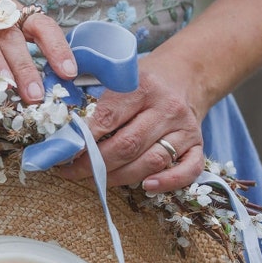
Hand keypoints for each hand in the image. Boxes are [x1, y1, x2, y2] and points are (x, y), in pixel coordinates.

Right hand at [0, 0, 77, 103]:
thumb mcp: (3, 48)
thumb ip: (21, 65)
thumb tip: (41, 97)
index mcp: (13, 14)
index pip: (41, 25)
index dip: (57, 48)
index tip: (68, 74)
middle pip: (11, 35)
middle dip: (25, 66)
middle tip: (34, 96)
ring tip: (3, 84)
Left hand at [57, 60, 204, 191]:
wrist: (185, 75)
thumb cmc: (143, 80)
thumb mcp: (120, 76)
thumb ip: (95, 95)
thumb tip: (63, 126)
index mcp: (143, 86)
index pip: (109, 117)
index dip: (85, 139)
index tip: (65, 152)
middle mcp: (167, 107)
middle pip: (128, 144)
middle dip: (96, 164)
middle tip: (73, 172)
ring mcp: (185, 128)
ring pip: (152, 161)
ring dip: (121, 177)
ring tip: (97, 181)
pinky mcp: (198, 144)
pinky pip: (189, 170)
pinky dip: (168, 182)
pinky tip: (147, 187)